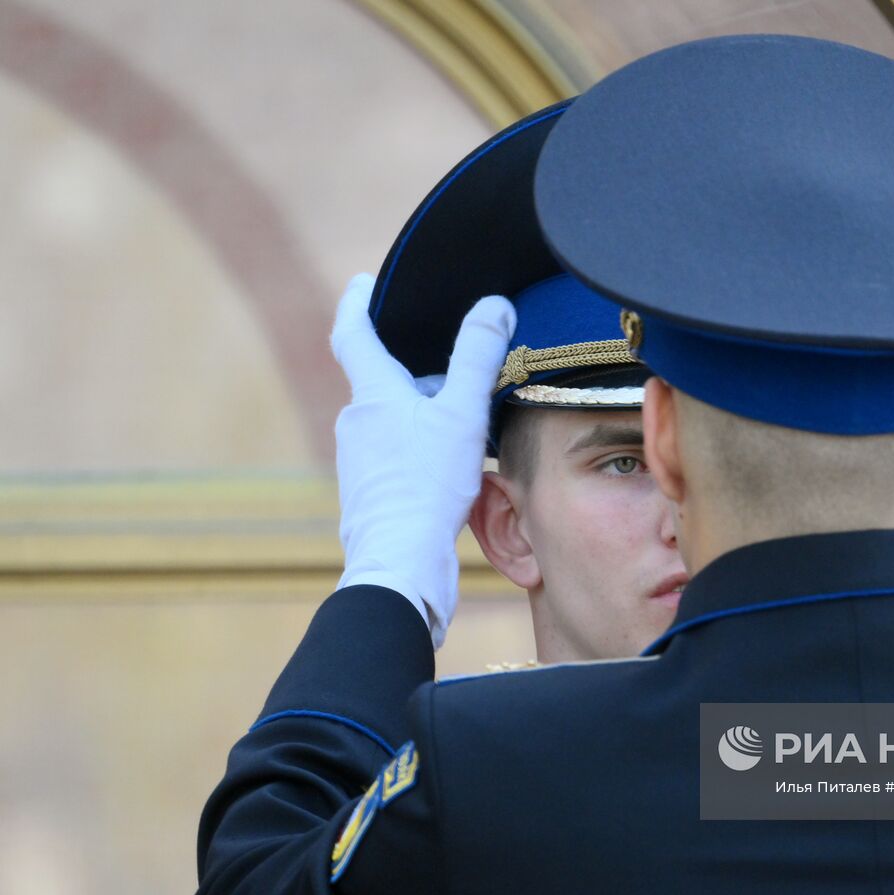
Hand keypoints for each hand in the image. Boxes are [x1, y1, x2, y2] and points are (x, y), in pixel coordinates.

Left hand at [329, 274, 515, 647]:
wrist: (398, 565)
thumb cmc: (427, 488)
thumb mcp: (463, 415)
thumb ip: (477, 356)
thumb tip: (493, 304)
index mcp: (371, 396)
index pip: (353, 334)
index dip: (358, 303)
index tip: (363, 283)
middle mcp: (355, 424)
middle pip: (385, 382)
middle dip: (419, 372)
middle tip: (459, 369)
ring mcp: (359, 462)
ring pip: (393, 421)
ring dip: (424, 414)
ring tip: (466, 424)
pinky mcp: (371, 494)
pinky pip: (396, 456)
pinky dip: (421, 449)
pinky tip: (452, 468)